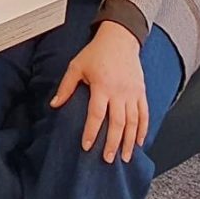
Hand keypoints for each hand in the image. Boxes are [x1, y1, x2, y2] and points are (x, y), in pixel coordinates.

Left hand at [49, 21, 147, 162]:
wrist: (120, 39)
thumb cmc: (96, 53)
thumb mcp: (76, 66)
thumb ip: (66, 86)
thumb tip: (54, 104)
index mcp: (102, 86)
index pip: (96, 114)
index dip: (92, 131)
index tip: (87, 146)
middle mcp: (120, 92)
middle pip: (118, 122)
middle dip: (113, 143)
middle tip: (108, 159)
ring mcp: (133, 93)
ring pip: (133, 122)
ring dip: (129, 141)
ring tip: (125, 157)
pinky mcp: (141, 92)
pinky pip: (144, 114)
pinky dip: (143, 129)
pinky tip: (140, 142)